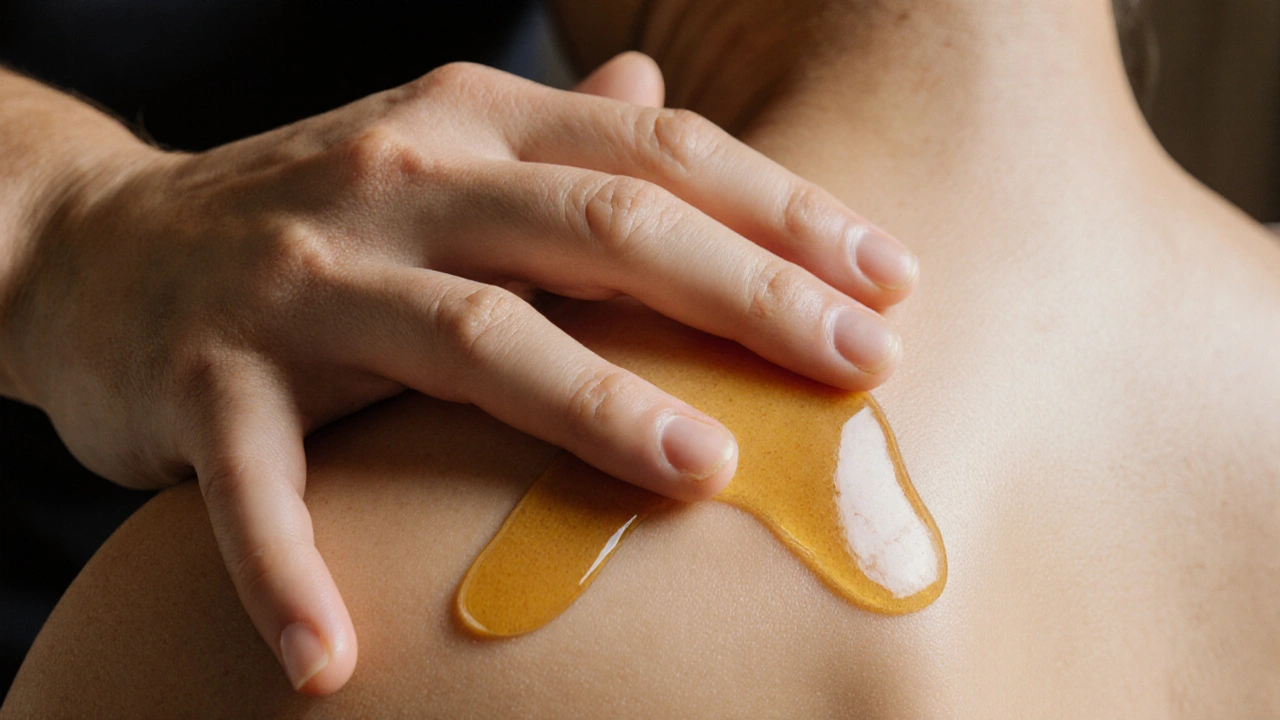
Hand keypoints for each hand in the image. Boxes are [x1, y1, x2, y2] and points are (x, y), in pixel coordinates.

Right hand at [1, 53, 915, 693]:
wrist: (102, 245)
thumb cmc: (313, 212)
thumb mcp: (435, 143)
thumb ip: (554, 136)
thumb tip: (663, 96)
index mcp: (468, 121)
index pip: (656, 157)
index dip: (781, 216)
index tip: (891, 283)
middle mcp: (394, 179)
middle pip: (598, 231)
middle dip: (745, 295)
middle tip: (861, 367)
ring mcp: (298, 278)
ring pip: (470, 337)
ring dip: (590, 409)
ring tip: (699, 474)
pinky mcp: (202, 379)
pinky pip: (258, 484)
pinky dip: (294, 568)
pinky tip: (341, 658)